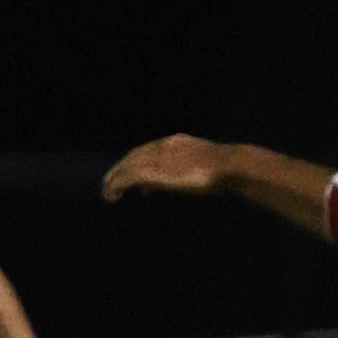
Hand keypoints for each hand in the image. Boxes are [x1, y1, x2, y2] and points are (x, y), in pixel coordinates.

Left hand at [104, 135, 237, 198]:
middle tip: (110, 185)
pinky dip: (117, 185)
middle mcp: (163, 147)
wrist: (229, 166)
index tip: (129, 175)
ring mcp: (158, 158)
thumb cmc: (224, 170)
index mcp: (176, 142)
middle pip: (134, 156)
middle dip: (120, 169)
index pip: (147, 150)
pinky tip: (112, 195)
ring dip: (115, 178)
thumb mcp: (205, 166)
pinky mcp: (154, 173)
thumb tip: (187, 180)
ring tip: (108, 192)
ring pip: (128, 165)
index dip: (135, 162)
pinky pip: (129, 177)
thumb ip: (191, 170)